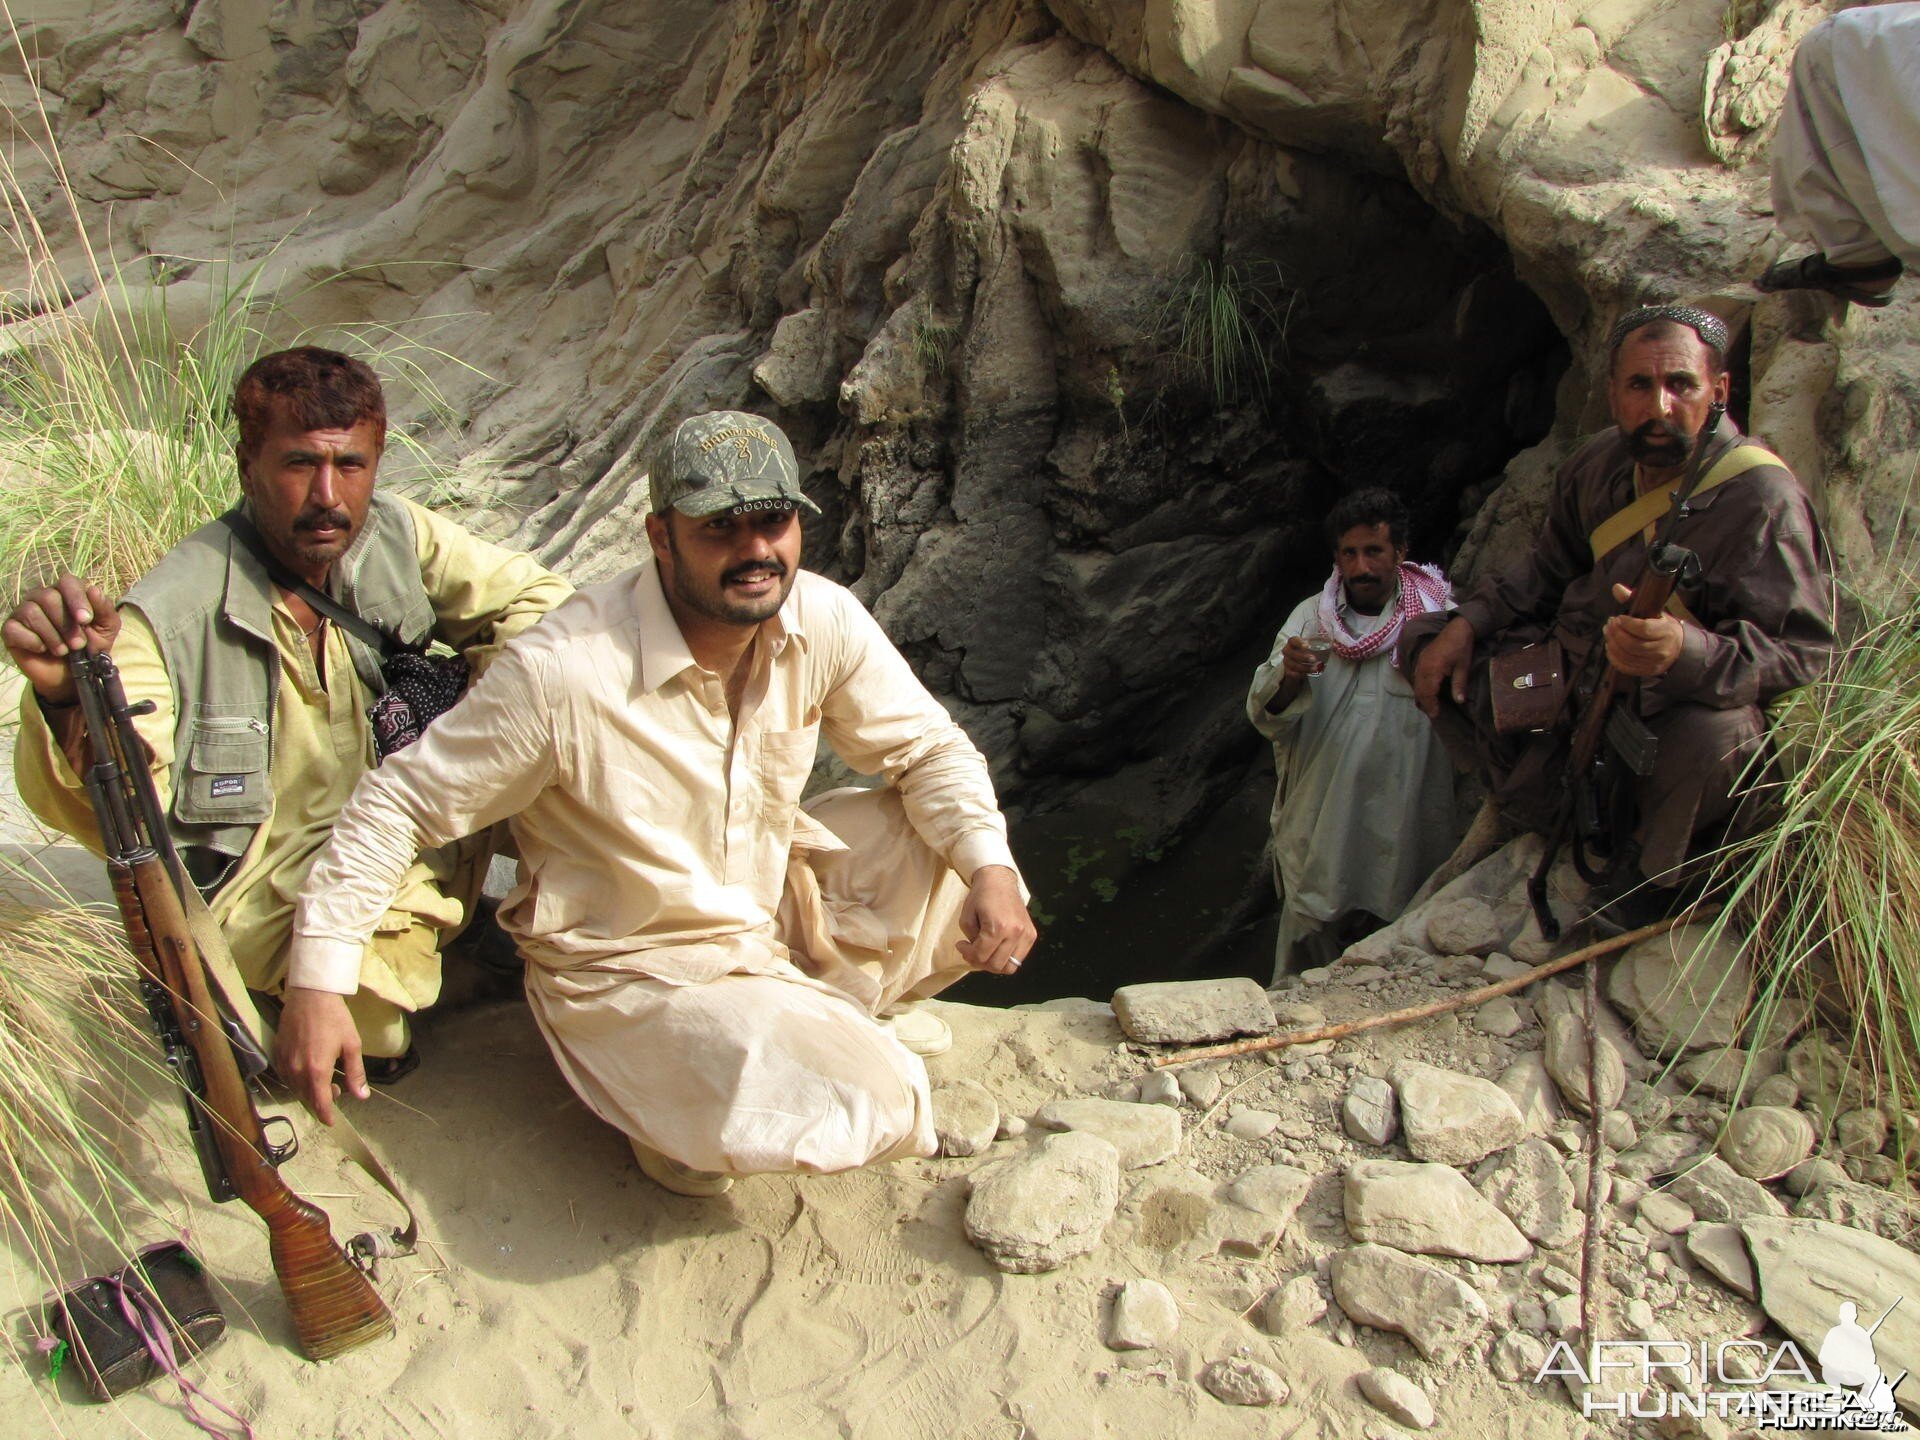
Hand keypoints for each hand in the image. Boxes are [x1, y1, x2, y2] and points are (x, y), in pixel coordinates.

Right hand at [3, 575, 118, 704]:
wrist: (73, 675)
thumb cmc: (91, 646)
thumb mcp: (106, 629)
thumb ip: (104, 608)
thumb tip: (93, 589)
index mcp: (67, 592)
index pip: (67, 582)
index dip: (76, 599)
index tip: (86, 620)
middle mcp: (42, 597)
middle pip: (48, 597)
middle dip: (67, 624)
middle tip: (78, 645)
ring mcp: (24, 611)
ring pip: (32, 611)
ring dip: (52, 635)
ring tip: (63, 651)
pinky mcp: (10, 629)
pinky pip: (15, 628)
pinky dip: (33, 642)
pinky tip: (43, 649)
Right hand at [272, 987, 365, 1124]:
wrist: (310, 996)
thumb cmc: (335, 1018)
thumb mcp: (351, 1045)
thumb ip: (355, 1073)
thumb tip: (361, 1096)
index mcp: (316, 1070)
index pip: (319, 1103)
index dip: (326, 1115)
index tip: (331, 1122)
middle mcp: (296, 1070)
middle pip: (307, 1097)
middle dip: (321, 1099)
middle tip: (337, 1089)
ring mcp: (284, 1062)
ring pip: (295, 1088)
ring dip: (309, 1090)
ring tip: (325, 1079)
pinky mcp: (277, 1053)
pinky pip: (285, 1076)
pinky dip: (297, 1079)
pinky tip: (308, 1070)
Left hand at [957, 864, 1036, 975]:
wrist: (1000, 880)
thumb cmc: (981, 896)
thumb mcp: (966, 917)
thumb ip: (970, 939)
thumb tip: (976, 954)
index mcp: (998, 927)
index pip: (981, 956)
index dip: (967, 954)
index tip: (961, 945)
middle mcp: (1015, 932)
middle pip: (996, 965)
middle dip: (980, 962)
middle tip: (972, 952)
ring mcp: (1026, 934)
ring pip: (1010, 967)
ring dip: (994, 964)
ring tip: (986, 953)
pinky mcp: (1031, 934)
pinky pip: (1019, 958)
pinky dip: (1007, 958)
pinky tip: (997, 948)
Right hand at [1280, 634, 1320, 680]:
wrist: (1299, 662)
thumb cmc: (1308, 651)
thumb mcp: (1312, 645)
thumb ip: (1319, 642)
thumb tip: (1333, 642)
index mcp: (1293, 642)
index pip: (1293, 640)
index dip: (1299, 642)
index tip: (1307, 646)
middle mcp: (1287, 651)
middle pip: (1291, 653)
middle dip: (1303, 657)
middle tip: (1314, 659)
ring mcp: (1286, 661)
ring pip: (1292, 664)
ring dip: (1304, 667)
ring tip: (1315, 669)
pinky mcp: (1287, 670)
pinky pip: (1291, 673)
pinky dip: (1298, 674)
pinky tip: (1305, 674)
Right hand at [1413, 616, 1474, 717]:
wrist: (1457, 628)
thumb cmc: (1462, 647)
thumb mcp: (1463, 667)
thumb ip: (1459, 685)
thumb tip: (1459, 702)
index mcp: (1432, 669)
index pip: (1428, 693)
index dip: (1431, 705)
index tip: (1436, 715)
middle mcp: (1422, 667)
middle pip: (1419, 690)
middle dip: (1425, 703)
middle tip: (1433, 713)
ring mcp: (1420, 663)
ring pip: (1416, 685)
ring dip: (1421, 696)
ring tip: (1429, 706)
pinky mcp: (1421, 660)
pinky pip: (1416, 677)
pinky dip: (1420, 687)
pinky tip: (1426, 692)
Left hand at [1605, 582, 1684, 676]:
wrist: (1678, 648)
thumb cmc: (1661, 626)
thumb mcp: (1653, 611)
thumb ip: (1634, 600)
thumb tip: (1616, 588)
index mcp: (1666, 632)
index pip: (1644, 629)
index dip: (1627, 624)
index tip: (1618, 617)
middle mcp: (1662, 649)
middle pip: (1633, 644)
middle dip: (1616, 633)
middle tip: (1609, 624)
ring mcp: (1655, 663)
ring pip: (1627, 656)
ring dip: (1612, 644)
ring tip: (1608, 633)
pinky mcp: (1647, 672)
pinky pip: (1625, 667)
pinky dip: (1613, 657)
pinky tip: (1610, 647)